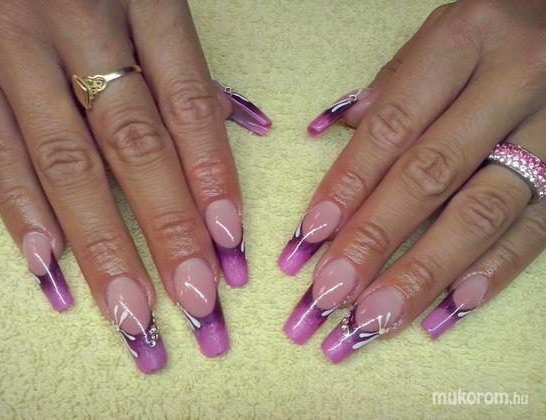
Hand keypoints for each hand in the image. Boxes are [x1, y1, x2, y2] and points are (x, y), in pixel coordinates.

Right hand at [0, 0, 269, 372]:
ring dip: (100, 243)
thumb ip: (177, 58)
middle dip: (166, 229)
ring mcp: (12, 49)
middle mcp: (76, 24)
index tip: (230, 241)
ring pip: (64, 161)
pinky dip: (20, 207)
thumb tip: (222, 126)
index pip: (186, 103)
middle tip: (194, 298)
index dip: (211, 175)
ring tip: (131, 307)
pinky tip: (47, 262)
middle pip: (132, 144)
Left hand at [279, 0, 545, 361]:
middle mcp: (513, 81)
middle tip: (331, 294)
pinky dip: (492, 274)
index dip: (347, 186)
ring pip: (481, 214)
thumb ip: (392, 87)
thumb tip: (333, 136)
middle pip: (430, 177)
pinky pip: (536, 230)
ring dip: (424, 275)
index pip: (391, 127)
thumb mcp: (442, 37)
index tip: (310, 236)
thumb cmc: (496, 33)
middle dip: (374, 243)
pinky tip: (449, 310)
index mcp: (465, 40)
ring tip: (377, 318)